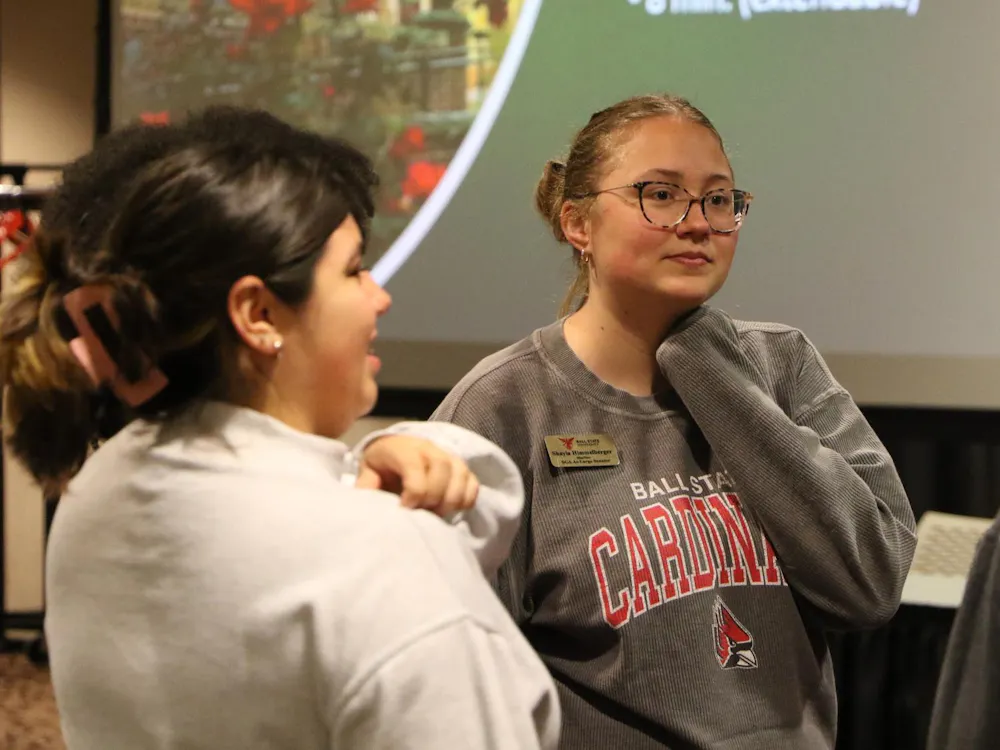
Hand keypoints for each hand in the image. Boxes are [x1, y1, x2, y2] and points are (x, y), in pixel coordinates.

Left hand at [356, 435, 479, 516]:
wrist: (396, 447)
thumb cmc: (382, 464)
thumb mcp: (368, 471)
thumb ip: (366, 486)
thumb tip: (366, 505)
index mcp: (405, 449)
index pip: (416, 470)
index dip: (413, 496)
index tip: (404, 510)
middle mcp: (430, 448)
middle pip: (442, 472)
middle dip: (433, 499)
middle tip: (421, 514)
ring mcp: (449, 456)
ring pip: (461, 477)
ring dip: (450, 502)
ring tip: (434, 514)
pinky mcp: (462, 467)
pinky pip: (473, 484)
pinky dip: (465, 500)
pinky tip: (450, 508)